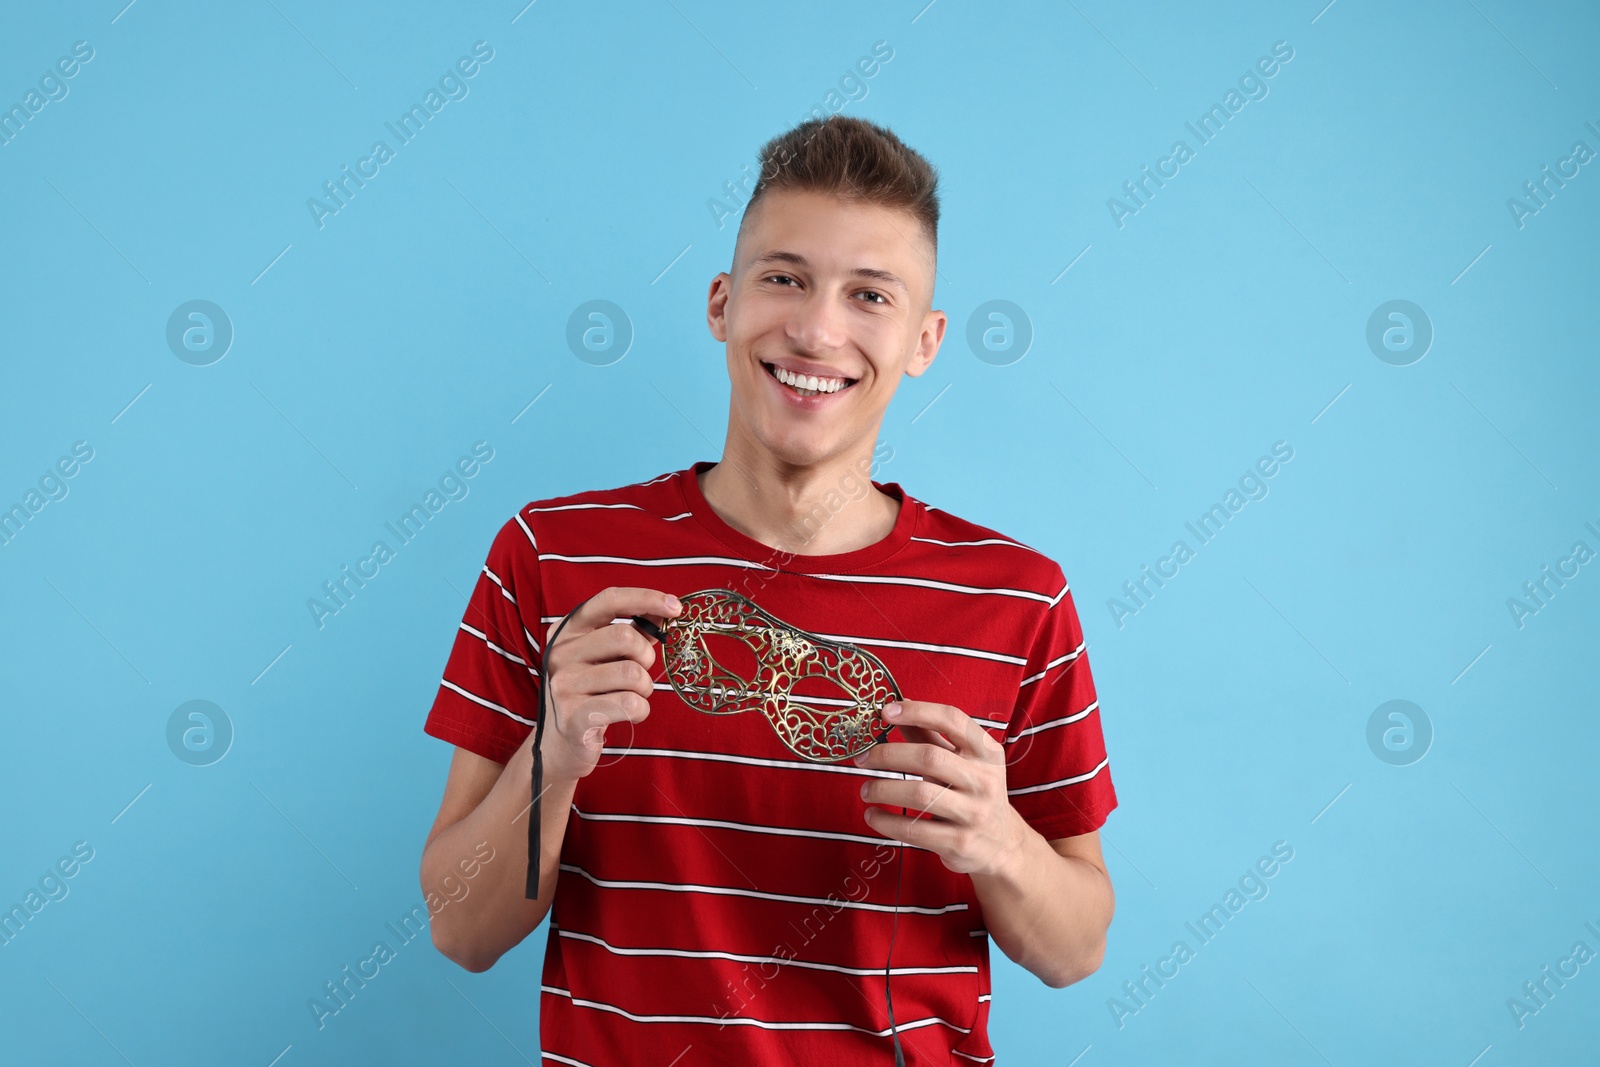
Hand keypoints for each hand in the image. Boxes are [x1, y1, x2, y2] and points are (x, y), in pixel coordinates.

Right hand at [537, 587, 680, 784]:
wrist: (563, 744)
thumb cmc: (594, 692)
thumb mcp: (608, 656)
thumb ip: (635, 631)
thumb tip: (667, 609)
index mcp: (567, 630)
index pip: (609, 600)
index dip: (645, 598)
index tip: (675, 606)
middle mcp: (559, 653)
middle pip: (625, 637)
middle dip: (646, 657)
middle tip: (642, 672)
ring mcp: (563, 686)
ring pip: (632, 674)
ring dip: (645, 688)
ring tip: (632, 696)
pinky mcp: (574, 717)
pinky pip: (629, 704)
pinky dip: (641, 709)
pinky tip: (630, 713)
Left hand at [852, 700, 1028, 877]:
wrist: (1003, 844)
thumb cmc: (974, 793)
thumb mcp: (963, 761)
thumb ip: (931, 735)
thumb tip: (899, 704)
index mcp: (986, 752)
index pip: (952, 720)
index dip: (918, 711)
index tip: (886, 711)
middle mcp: (984, 780)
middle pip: (928, 757)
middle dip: (888, 755)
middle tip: (863, 758)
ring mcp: (974, 813)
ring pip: (919, 794)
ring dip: (882, 789)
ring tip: (866, 790)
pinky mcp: (959, 843)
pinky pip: (914, 829)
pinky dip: (886, 821)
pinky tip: (873, 816)